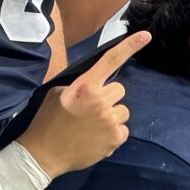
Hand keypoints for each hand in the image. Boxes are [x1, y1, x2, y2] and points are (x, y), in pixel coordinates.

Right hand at [15, 34, 147, 175]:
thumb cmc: (47, 122)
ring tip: (92, 126)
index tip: (146, 35)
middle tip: (90, 110)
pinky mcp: (115, 138)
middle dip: (108, 97)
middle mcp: (100, 100)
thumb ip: (79, 85)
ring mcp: (109, 120)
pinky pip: (123, 129)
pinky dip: (113, 134)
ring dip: (112, 116)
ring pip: (123, 110)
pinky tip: (96, 138)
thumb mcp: (57, 94)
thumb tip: (95, 83)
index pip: (110, 61)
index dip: (129, 47)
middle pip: (119, 90)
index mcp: (85, 87)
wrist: (43, 154)